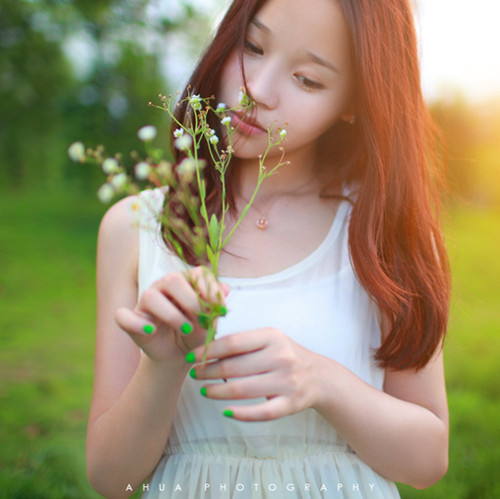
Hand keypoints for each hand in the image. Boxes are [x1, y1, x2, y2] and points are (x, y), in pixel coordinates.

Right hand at [115, 266, 227, 363]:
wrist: (181, 356)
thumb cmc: (197, 333)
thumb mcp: (211, 321)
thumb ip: (216, 304)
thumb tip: (226, 289)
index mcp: (185, 282)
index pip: (196, 273)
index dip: (208, 287)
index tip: (220, 307)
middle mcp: (163, 287)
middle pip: (172, 279)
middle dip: (190, 300)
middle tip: (201, 320)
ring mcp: (145, 302)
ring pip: (150, 296)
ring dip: (171, 314)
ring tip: (186, 329)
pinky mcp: (131, 320)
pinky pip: (122, 316)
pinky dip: (136, 323)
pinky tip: (152, 331)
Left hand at [187, 327, 320, 420]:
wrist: (319, 375)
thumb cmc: (285, 355)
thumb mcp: (268, 340)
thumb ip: (242, 343)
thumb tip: (205, 350)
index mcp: (272, 337)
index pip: (233, 342)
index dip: (208, 351)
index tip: (191, 357)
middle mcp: (280, 357)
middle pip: (233, 367)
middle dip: (207, 372)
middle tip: (193, 375)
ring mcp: (286, 382)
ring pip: (241, 390)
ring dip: (216, 392)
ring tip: (203, 390)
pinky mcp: (290, 404)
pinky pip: (261, 412)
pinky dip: (241, 414)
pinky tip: (225, 412)